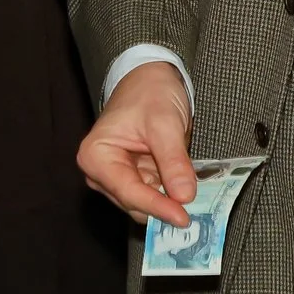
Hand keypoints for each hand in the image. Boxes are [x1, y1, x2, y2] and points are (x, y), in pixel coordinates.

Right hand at [77, 60, 196, 225]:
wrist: (151, 77)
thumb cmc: (150, 92)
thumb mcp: (164, 123)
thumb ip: (173, 160)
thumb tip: (184, 196)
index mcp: (96, 156)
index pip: (128, 192)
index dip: (156, 207)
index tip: (183, 217)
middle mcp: (101, 173)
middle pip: (134, 202)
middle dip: (163, 208)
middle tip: (197, 214)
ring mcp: (118, 177)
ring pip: (145, 204)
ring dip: (169, 204)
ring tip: (197, 205)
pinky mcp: (136, 177)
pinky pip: (154, 195)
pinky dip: (171, 196)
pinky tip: (190, 195)